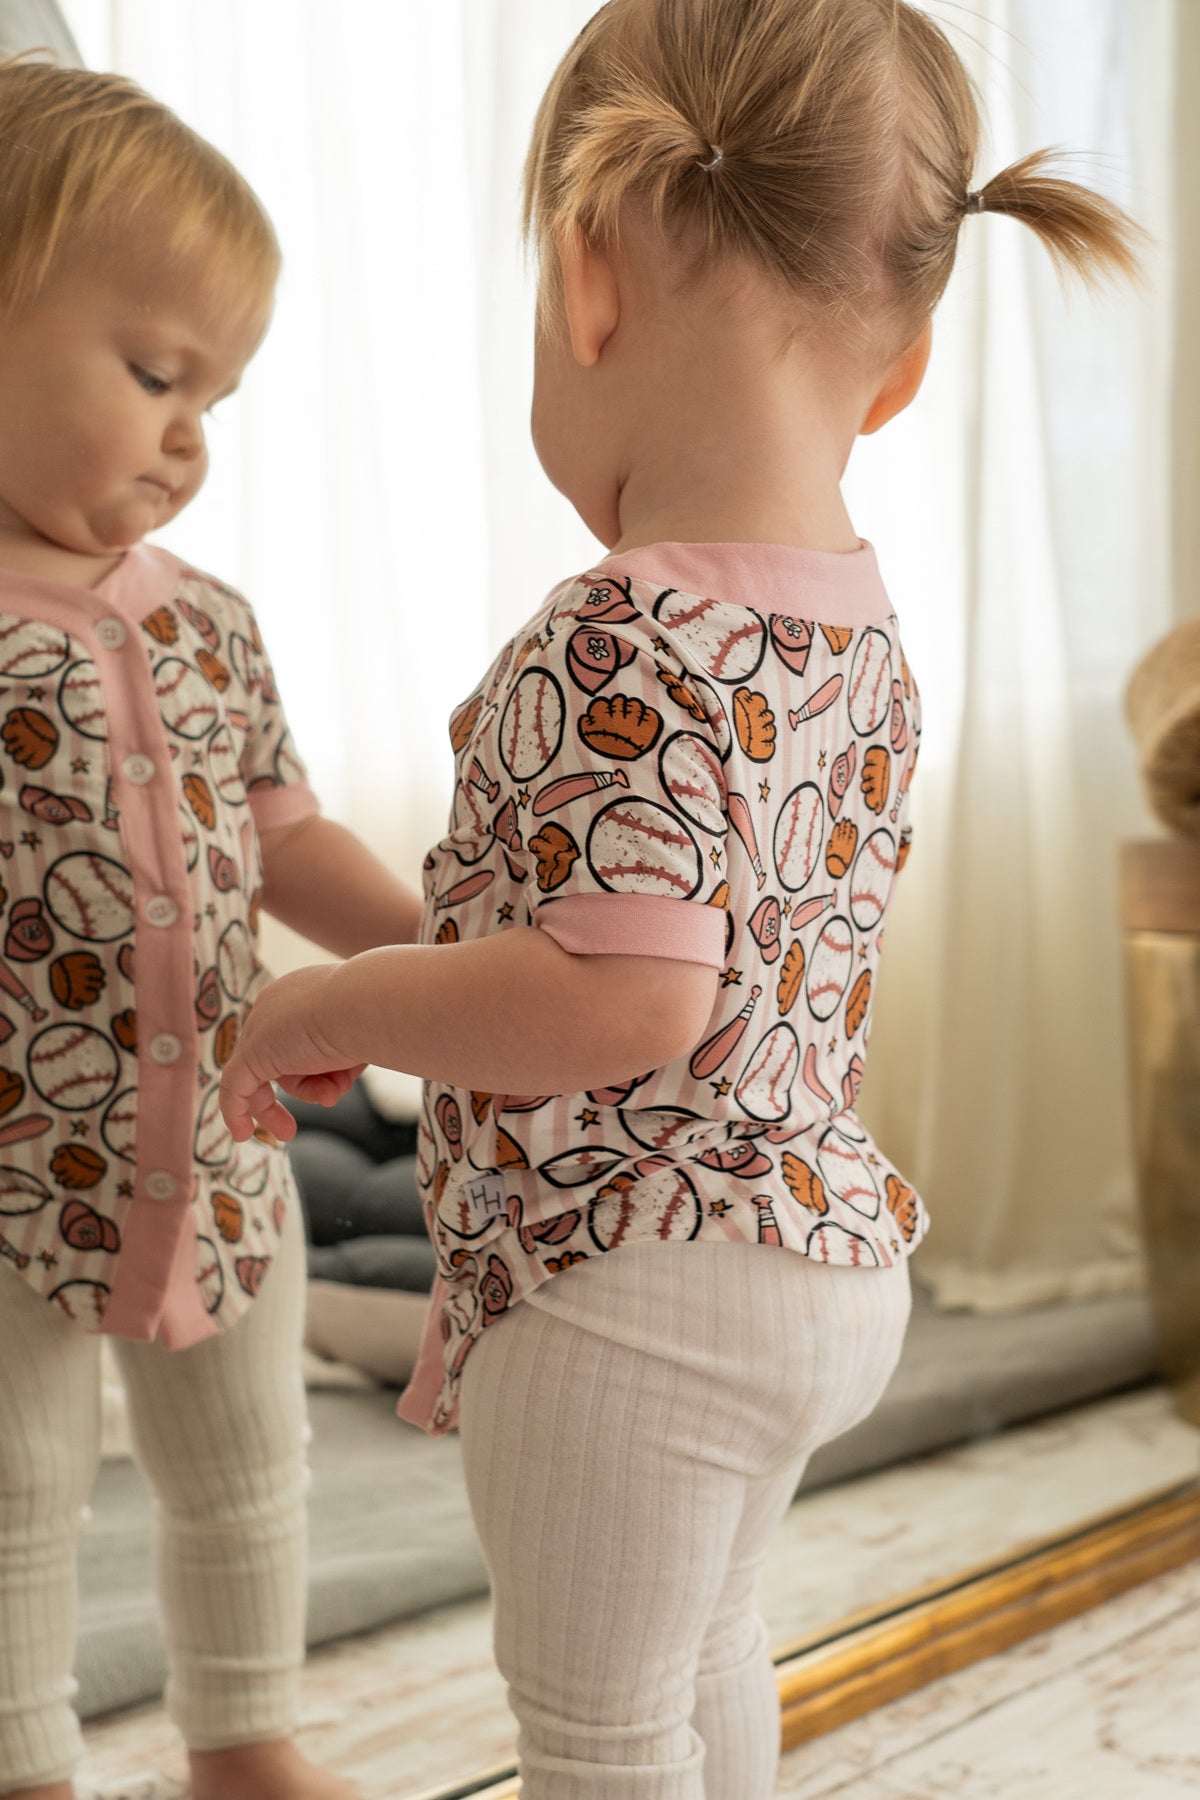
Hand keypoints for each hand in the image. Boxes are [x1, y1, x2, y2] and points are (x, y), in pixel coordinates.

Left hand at [218, 964, 365, 1142]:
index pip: (298, 1038)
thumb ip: (342, 1052)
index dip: (316, 1068)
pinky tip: (245, 1134)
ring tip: (333, 1094)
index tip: (334, 1090)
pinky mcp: (252, 1053)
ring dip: (306, 1093)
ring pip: (269, 1075)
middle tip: (325, 1103)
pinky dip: (236, 1111)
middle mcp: (277, 1005)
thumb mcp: (356, 1035)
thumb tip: (340, 1074)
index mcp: (301, 993)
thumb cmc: (371, 1016)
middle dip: (305, 1087)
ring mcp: (262, 1029)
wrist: (365, 1004)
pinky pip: (234, 1087)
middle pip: (282, 1057)